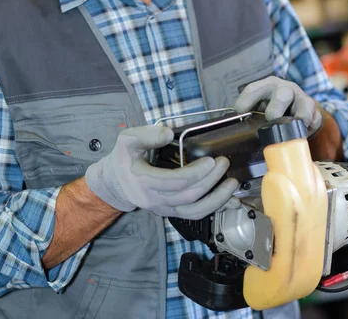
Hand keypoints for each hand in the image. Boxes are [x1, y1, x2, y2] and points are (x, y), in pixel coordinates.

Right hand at [85, 124, 237, 219]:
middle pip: (189, 196)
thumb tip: (169, 133)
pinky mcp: (172, 212)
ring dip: (217, 199)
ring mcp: (165, 209)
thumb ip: (147, 134)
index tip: (211, 160)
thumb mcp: (127, 140)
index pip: (174, 182)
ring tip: (232, 183)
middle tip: (225, 163)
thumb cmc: (123, 159)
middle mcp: (155, 200)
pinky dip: (215, 208)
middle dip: (211, 181)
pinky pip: (195, 215)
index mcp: (144, 182)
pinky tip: (231, 201)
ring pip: (195, 212)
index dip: (196, 173)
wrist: (115, 183)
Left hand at [234, 76, 322, 135]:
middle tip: (271, 120)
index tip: (240, 111)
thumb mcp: (259, 107)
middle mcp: (284, 89)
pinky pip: (314, 116)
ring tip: (294, 126)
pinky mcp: (313, 108)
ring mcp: (300, 97)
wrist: (295, 106)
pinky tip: (304, 130)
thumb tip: (240, 130)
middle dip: (276, 109)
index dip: (246, 99)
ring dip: (299, 116)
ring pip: (303, 103)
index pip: (254, 89)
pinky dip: (310, 125)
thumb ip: (251, 116)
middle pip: (281, 94)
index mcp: (266, 86)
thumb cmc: (272, 107)